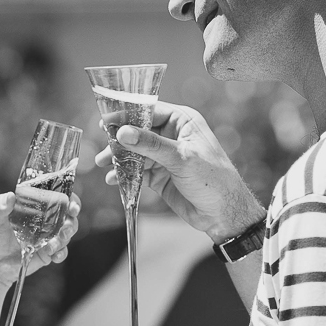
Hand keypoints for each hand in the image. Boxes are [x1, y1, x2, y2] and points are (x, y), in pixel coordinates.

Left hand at [0, 189, 79, 287]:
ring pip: (66, 233)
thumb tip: (10, 196)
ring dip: (66, 236)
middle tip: (68, 223)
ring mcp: (46, 237)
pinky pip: (60, 252)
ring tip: (54, 243)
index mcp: (33, 206)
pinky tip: (54, 255)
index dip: (68, 198)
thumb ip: (0, 207)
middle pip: (67, 215)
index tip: (71, 203)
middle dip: (72, 219)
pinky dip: (61, 253)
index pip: (56, 196)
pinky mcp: (45, 254)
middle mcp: (43, 220)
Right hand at [95, 99, 264, 242]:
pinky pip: (137, 170)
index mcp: (182, 121)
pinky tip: (113, 179)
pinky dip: (124, 173)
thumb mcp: (181, 158)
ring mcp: (165, 155)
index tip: (106, 122)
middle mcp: (172, 135)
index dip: (127, 115)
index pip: (150, 111)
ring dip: (119, 157)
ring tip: (103, 164)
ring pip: (135, 151)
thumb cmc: (212, 179)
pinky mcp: (160, 174)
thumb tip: (123, 132)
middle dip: (119, 139)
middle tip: (102, 146)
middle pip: (138, 131)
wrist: (223, 213)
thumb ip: (151, 145)